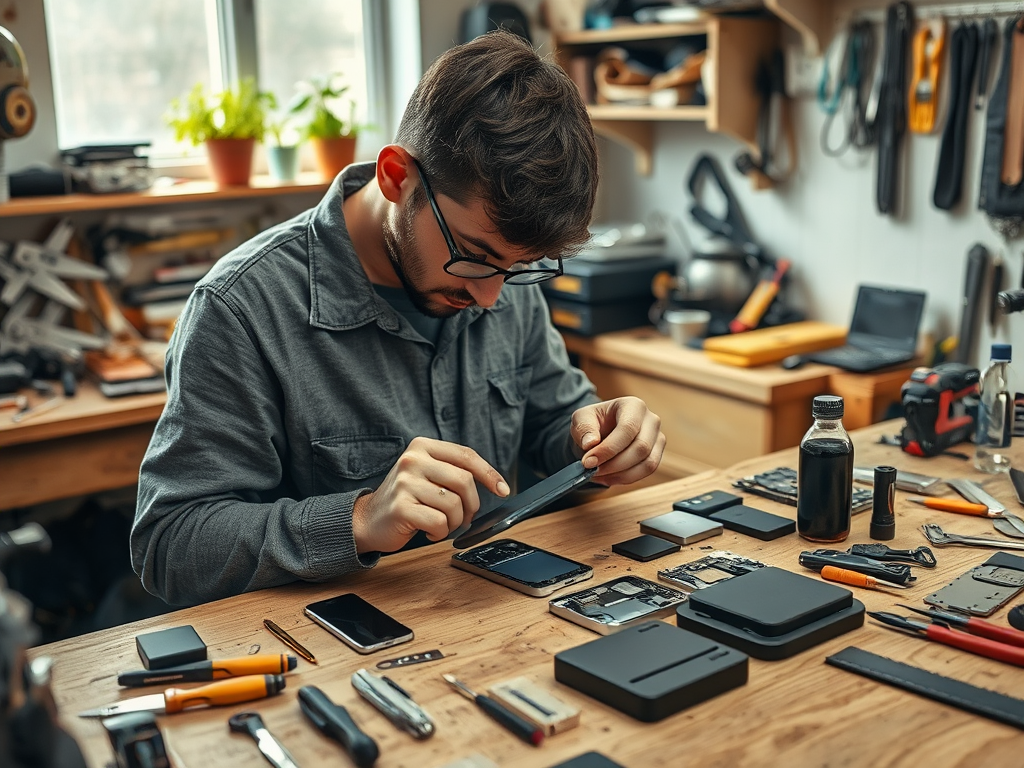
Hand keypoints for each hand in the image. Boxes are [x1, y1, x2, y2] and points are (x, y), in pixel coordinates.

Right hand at [352, 437, 509, 552]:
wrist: (367, 519)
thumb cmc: (406, 498)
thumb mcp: (427, 475)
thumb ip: (453, 472)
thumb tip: (495, 484)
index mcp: (422, 447)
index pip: (466, 456)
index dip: (489, 474)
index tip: (503, 490)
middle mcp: (412, 460)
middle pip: (463, 481)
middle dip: (471, 505)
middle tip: (465, 517)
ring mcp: (404, 483)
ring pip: (453, 505)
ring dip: (454, 522)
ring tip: (441, 524)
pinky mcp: (400, 508)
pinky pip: (439, 523)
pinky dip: (440, 533)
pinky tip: (429, 531)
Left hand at [570, 397, 664, 485]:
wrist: (601, 432)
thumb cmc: (592, 423)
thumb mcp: (581, 419)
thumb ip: (584, 429)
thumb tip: (590, 444)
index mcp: (633, 405)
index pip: (627, 428)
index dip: (608, 449)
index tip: (588, 462)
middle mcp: (651, 420)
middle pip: (641, 448)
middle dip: (614, 464)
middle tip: (592, 471)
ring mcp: (657, 438)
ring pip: (647, 463)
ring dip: (620, 474)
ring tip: (598, 475)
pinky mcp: (657, 454)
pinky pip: (646, 472)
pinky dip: (626, 478)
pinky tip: (608, 477)